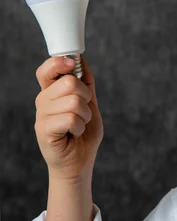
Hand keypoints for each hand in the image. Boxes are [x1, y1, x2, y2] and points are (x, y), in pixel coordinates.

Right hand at [34, 56, 103, 180]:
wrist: (80, 161)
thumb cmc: (84, 132)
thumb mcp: (90, 103)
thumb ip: (86, 82)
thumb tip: (81, 59)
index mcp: (52, 92)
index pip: (47, 70)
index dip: (59, 63)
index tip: (71, 65)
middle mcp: (43, 101)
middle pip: (69, 83)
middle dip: (86, 97)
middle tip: (82, 112)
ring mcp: (42, 116)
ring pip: (73, 102)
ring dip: (84, 115)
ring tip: (78, 125)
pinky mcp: (44, 131)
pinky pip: (70, 118)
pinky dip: (80, 127)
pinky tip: (74, 133)